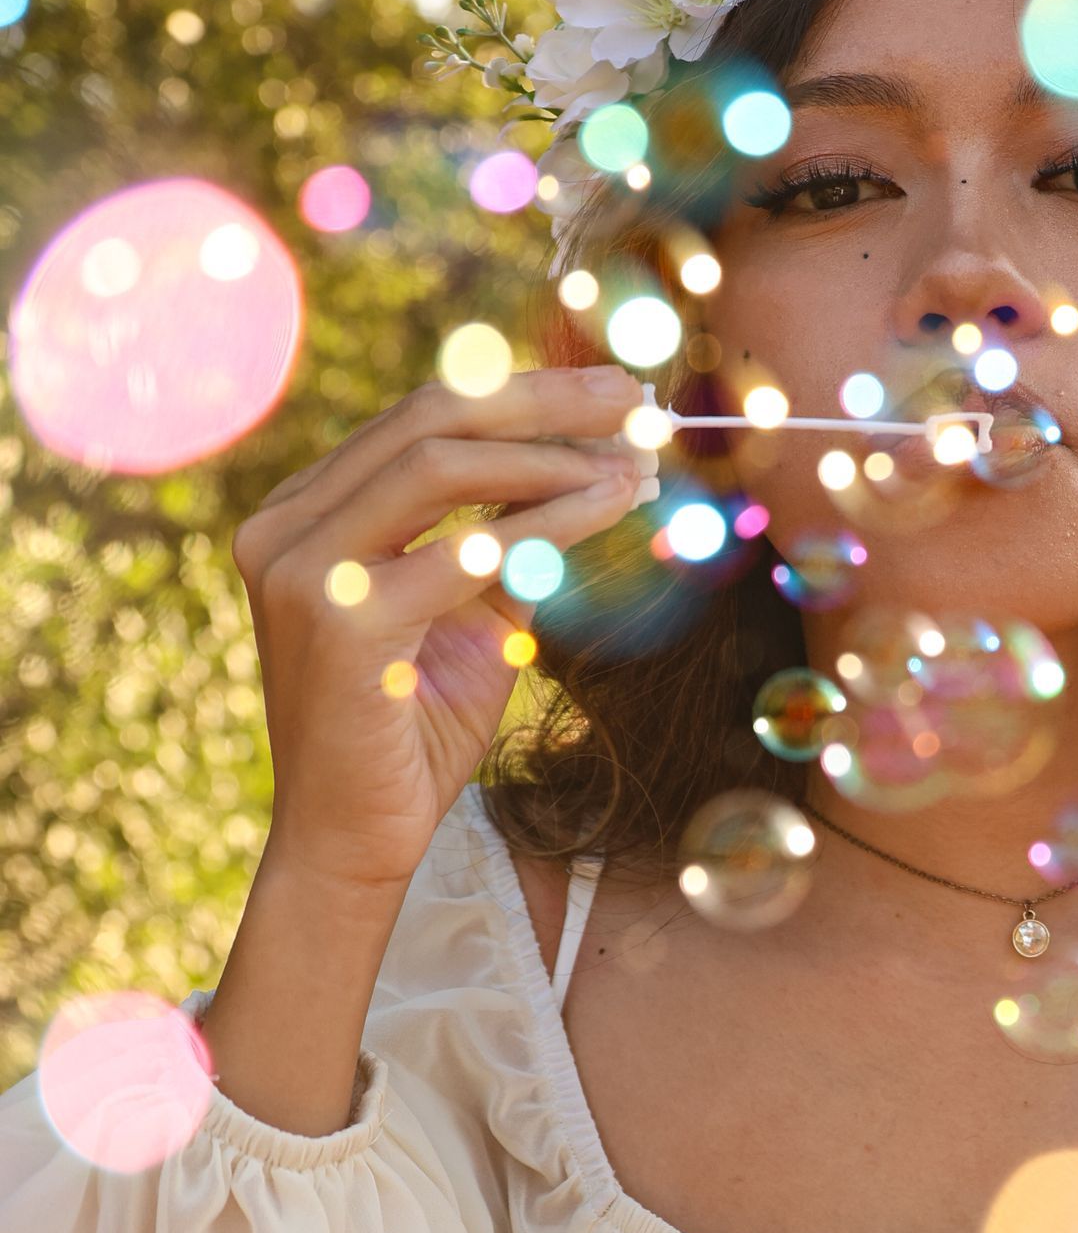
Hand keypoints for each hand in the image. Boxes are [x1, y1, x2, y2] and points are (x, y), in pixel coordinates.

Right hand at [232, 364, 653, 896]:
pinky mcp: (337, 620)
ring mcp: (300, 568)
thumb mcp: (471, 615)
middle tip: (636, 396)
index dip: (522, 394)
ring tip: (635, 461)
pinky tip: (611, 508)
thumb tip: (600, 468)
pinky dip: (546, 522)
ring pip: (439, 465)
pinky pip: (461, 550)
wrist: (356, 840)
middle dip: (543, 399)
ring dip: (553, 456)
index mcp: (307, 512)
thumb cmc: (414, 731)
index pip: (420, 419)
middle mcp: (286, 526)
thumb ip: (507, 541)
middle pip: (427, 418)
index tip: (611, 392)